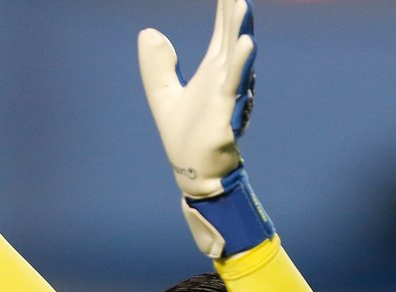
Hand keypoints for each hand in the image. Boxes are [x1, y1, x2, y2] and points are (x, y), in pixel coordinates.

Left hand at [137, 0, 255, 200]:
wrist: (192, 171)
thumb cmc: (185, 136)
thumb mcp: (162, 94)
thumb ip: (157, 66)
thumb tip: (149, 32)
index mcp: (213, 70)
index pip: (221, 31)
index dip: (225, 8)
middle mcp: (225, 77)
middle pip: (231, 35)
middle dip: (236, 11)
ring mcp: (228, 93)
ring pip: (237, 56)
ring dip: (241, 29)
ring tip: (243, 3)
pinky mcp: (226, 111)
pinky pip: (234, 84)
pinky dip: (241, 63)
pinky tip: (246, 43)